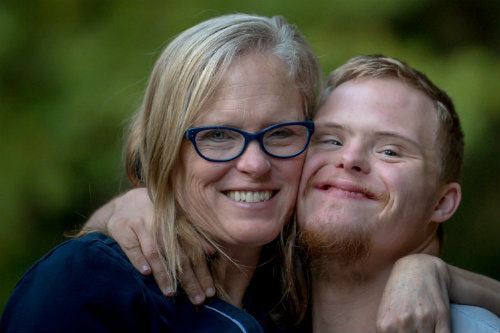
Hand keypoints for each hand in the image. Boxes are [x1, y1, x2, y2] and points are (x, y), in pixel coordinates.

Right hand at [83, 188, 215, 303]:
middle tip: (197, 299)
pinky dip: (139, 259)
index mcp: (177, 221)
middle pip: (178, 254)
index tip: (210, 291)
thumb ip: (193, 234)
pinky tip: (146, 273)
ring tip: (171, 292)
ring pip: (155, 251)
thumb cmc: (153, 217)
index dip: (203, 271)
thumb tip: (211, 252)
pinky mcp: (123, 228)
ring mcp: (142, 224)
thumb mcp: (174, 220)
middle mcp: (162, 222)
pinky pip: (132, 246)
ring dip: (163, 273)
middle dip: (189, 279)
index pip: (194, 250)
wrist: (121, 205)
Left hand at [377, 254, 450, 332]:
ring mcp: (423, 320)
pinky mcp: (441, 318)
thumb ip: (389, 331)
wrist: (418, 268)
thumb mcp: (386, 312)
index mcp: (385, 325)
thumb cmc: (400, 292)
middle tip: (416, 331)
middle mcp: (402, 323)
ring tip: (423, 329)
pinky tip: (436, 330)